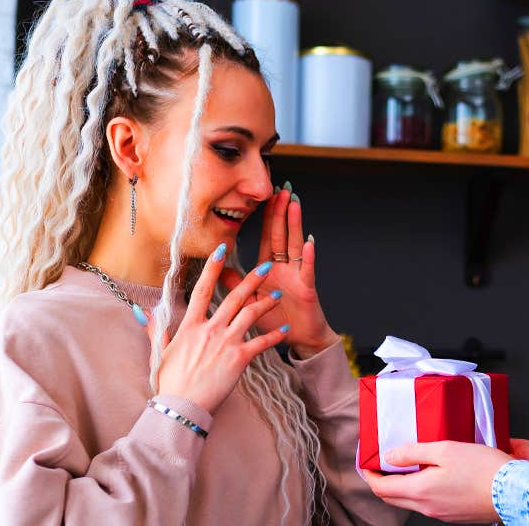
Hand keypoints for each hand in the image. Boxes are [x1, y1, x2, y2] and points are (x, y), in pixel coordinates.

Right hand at [152, 246, 288, 413]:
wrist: (182, 406)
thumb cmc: (171, 382)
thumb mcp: (159, 352)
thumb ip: (155, 328)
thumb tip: (141, 310)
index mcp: (191, 325)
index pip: (203, 289)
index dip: (213, 268)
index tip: (223, 250)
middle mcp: (210, 329)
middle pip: (234, 297)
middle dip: (252, 279)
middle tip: (266, 265)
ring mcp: (226, 342)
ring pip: (251, 315)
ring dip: (267, 302)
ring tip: (279, 293)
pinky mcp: (239, 359)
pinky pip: (261, 343)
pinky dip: (275, 336)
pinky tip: (285, 329)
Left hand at [220, 185, 338, 358]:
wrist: (299, 339)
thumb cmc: (275, 320)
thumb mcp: (249, 301)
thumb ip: (235, 284)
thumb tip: (218, 269)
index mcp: (270, 268)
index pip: (268, 237)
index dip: (267, 217)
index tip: (266, 197)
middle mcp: (285, 267)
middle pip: (282, 234)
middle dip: (281, 212)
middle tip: (282, 189)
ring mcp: (297, 275)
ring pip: (295, 245)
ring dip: (295, 224)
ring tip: (294, 204)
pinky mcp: (307, 289)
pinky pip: (307, 270)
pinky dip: (309, 257)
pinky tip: (310, 243)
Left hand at [361, 441, 510, 523]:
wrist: (514, 491)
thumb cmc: (483, 469)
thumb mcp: (445, 449)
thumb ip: (413, 451)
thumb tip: (390, 456)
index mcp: (420, 491)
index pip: (381, 488)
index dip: (370, 475)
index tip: (368, 463)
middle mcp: (427, 507)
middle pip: (392, 498)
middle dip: (382, 482)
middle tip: (383, 464)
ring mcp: (441, 514)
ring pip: (411, 502)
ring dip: (403, 486)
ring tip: (409, 466)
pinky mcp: (454, 515)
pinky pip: (429, 504)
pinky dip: (421, 491)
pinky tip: (433, 475)